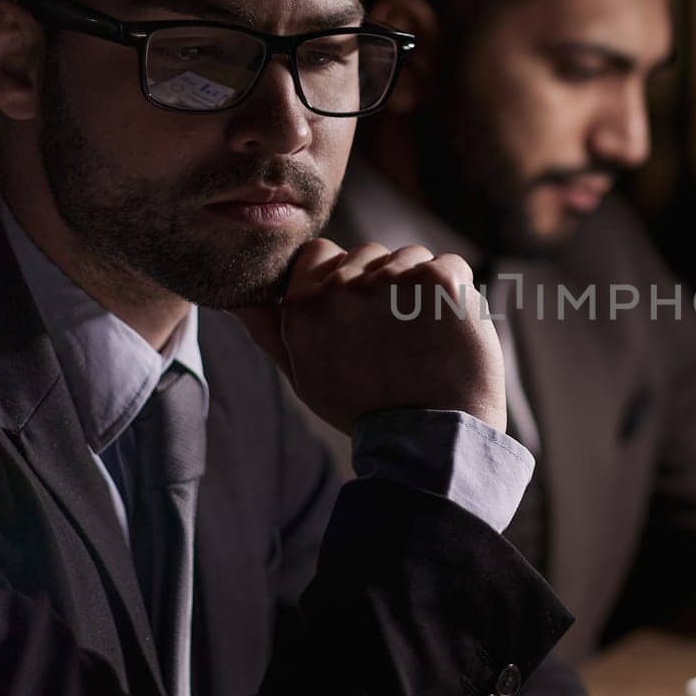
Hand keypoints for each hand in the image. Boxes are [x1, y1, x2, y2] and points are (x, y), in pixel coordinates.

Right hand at [231, 239, 506, 432]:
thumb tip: (237, 298)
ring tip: (425, 338)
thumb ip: (271, 331)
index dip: (344, 277)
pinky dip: (458, 293)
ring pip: (411, 256)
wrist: (429, 442)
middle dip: (385, 285)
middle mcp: (342, 288)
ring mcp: (391, 281)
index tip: (361, 312)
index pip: (320, 253)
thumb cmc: (366, 410)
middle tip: (396, 337)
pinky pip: (451, 265)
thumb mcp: (305, 377)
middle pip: (369, 254)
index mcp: (304, 307)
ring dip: (422, 289)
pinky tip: (452, 330)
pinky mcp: (437, 283)